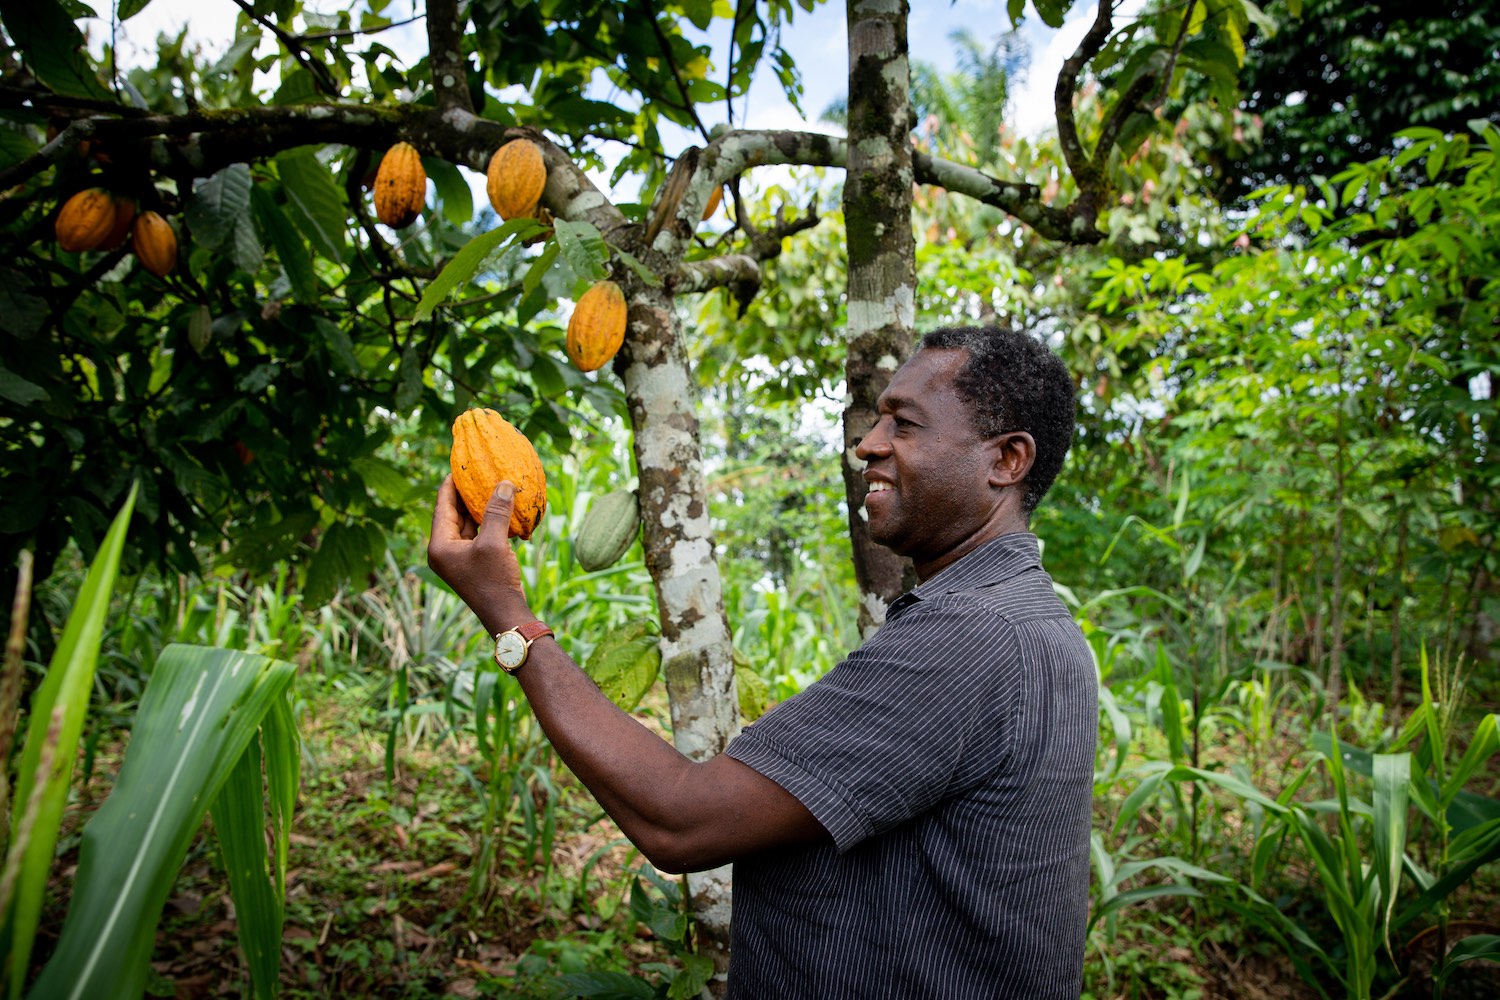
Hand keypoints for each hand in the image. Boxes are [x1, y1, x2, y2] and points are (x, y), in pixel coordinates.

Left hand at [427, 475, 532, 634]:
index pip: (442, 505)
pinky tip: (502, 509)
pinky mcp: (472, 562)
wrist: (504, 615)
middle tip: (478, 472)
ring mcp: (458, 557)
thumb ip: (497, 512)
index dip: (451, 483)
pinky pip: (477, 535)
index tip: (460, 465)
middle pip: (453, 513)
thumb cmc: (494, 580)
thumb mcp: (494, 543)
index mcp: (439, 545)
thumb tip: (504, 484)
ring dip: (480, 507)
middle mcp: (444, 550)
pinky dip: (488, 522)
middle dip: (467, 493)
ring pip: (466, 524)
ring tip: (491, 485)